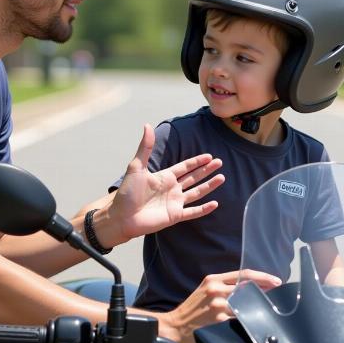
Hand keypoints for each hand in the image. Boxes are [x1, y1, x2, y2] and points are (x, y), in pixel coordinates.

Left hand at [109, 124, 224, 240]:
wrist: (122, 217)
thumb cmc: (127, 192)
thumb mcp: (136, 166)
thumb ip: (145, 147)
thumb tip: (147, 125)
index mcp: (164, 177)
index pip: (185, 167)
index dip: (197, 161)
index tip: (209, 156)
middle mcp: (171, 189)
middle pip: (194, 178)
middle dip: (206, 170)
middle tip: (220, 163)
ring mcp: (174, 203)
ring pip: (197, 192)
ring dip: (209, 186)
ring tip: (222, 178)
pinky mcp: (175, 216)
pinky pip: (193, 212)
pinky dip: (204, 209)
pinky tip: (215, 204)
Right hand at [162, 269, 281, 342]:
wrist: (173, 328)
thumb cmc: (191, 311)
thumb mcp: (204, 292)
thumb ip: (224, 288)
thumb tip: (250, 289)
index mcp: (212, 280)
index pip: (244, 274)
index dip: (263, 277)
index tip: (277, 281)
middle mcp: (216, 290)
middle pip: (249, 288)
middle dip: (266, 293)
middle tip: (279, 297)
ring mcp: (218, 306)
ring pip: (248, 305)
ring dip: (261, 309)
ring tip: (270, 314)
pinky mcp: (219, 322)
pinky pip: (241, 321)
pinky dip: (251, 323)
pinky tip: (256, 327)